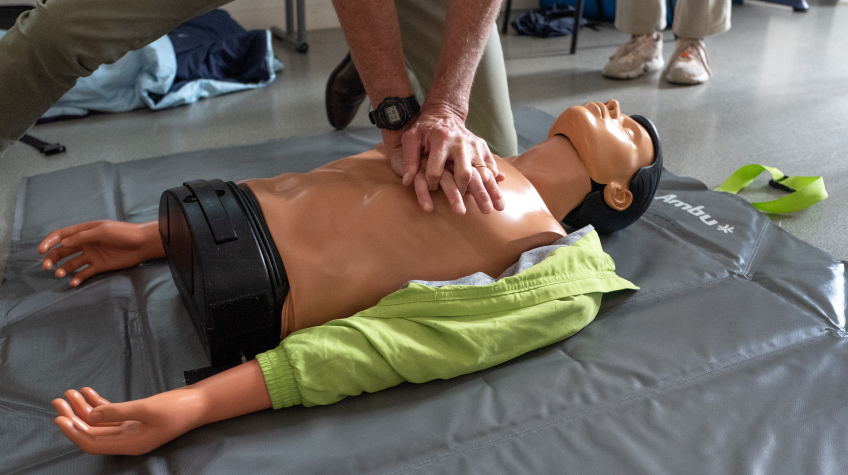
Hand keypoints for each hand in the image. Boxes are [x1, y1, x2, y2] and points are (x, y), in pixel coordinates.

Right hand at [38, 220, 163, 285]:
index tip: (40, 251)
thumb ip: (82, 237)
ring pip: (71, 263)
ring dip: (63, 268)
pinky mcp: (100, 266)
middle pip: (63, 251)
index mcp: (84, 231)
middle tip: (47, 267)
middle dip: (52, 258)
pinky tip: (73, 282)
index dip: (49, 242)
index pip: (61, 235)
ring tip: (59, 274)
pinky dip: (77, 278)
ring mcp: (92, 255)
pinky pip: (84, 273)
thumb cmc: (123, 233)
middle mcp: (85, 243)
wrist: (142, 244)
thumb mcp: (102, 231)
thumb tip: (62, 243)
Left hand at [52, 387, 205, 455]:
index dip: (74, 433)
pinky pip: (111, 414)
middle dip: (74, 417)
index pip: (93, 444)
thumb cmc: (177, 408)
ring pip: (100, 422)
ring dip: (84, 408)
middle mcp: (127, 440)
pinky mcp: (136, 419)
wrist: (199, 403)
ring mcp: (131, 430)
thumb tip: (91, 415)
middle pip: (93, 433)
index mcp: (130, 444)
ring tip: (70, 392)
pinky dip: (98, 404)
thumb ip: (118, 412)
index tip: (59, 418)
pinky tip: (87, 392)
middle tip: (58, 400)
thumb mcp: (148, 408)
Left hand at [386, 109, 505, 213]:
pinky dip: (494, 180)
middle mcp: (460, 143)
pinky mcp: (482, 146)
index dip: (431, 183)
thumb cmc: (424, 130)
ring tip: (497, 208)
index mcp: (441, 140)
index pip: (436, 170)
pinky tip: (497, 194)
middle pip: (464, 173)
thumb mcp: (411, 139)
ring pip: (483, 172)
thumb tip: (407, 182)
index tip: (430, 189)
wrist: (444, 113)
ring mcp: (474, 144)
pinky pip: (491, 165)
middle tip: (462, 210)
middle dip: (463, 193)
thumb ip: (409, 160)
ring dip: (490, 191)